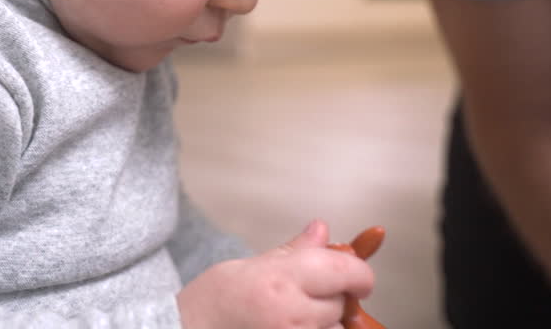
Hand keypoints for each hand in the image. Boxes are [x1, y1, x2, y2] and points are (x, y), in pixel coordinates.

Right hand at [177, 220, 373, 328]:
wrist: (189, 328)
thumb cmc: (216, 299)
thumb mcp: (253, 264)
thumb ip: (295, 251)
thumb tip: (322, 231)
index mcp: (282, 279)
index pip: (345, 272)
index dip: (360, 273)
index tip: (360, 277)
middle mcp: (292, 313)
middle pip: (340, 303)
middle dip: (332, 296)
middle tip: (306, 293)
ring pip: (334, 328)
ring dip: (324, 321)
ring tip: (293, 314)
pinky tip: (292, 324)